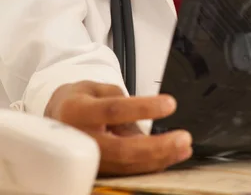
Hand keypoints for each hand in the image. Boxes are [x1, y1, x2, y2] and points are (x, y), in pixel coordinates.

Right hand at [45, 81, 191, 175]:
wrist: (56, 118)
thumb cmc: (79, 101)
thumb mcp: (97, 89)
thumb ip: (121, 103)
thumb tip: (146, 128)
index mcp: (78, 111)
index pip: (114, 110)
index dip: (143, 108)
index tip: (169, 104)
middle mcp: (81, 139)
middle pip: (122, 149)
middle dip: (157, 147)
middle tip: (183, 138)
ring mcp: (88, 160)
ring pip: (127, 165)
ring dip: (159, 158)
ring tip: (183, 147)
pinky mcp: (97, 171)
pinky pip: (126, 171)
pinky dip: (150, 165)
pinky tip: (169, 157)